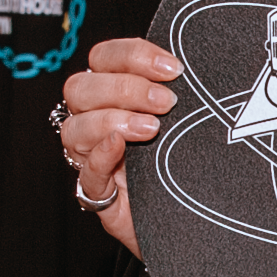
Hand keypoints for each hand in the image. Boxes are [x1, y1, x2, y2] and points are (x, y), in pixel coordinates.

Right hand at [53, 35, 178, 258]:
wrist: (202, 221)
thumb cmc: (194, 163)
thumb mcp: (191, 120)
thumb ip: (184, 91)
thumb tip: (195, 64)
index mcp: (115, 95)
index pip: (103, 58)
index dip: (133, 55)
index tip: (174, 69)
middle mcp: (97, 122)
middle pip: (79, 88)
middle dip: (125, 88)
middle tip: (166, 102)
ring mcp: (93, 158)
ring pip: (74, 128)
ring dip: (112, 119)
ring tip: (152, 129)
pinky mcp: (101, 196)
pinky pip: (85, 174)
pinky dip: (100, 156)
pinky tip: (119, 146)